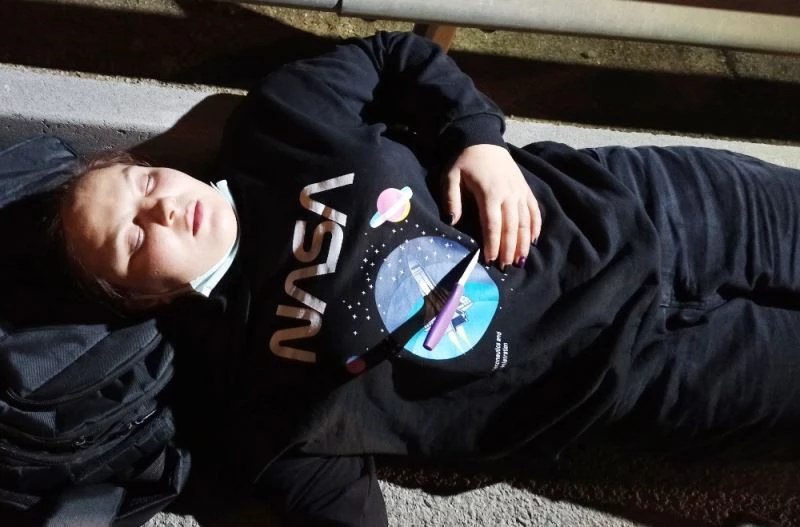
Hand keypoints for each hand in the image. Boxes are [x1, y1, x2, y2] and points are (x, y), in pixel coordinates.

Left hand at [443, 144, 540, 268]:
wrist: (482, 138)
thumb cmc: (464, 159)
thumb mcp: (450, 176)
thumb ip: (451, 198)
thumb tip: (452, 221)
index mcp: (490, 193)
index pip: (492, 224)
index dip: (492, 244)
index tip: (489, 260)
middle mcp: (508, 194)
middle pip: (511, 227)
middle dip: (509, 249)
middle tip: (505, 267)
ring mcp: (519, 191)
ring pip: (525, 221)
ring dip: (523, 242)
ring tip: (520, 261)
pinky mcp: (525, 189)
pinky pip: (534, 210)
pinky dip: (535, 226)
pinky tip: (533, 240)